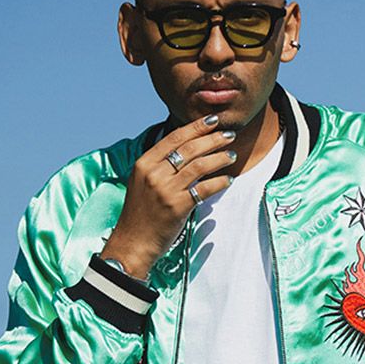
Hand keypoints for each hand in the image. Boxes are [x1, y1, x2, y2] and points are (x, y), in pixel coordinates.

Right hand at [101, 115, 237, 278]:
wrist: (133, 243)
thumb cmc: (140, 214)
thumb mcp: (141, 182)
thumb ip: (158, 165)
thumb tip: (183, 148)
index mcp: (144, 163)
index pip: (174, 138)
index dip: (196, 127)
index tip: (212, 121)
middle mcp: (154, 173)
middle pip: (189, 148)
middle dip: (213, 139)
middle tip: (229, 134)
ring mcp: (166, 190)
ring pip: (199, 166)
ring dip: (219, 158)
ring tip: (231, 155)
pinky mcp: (177, 207)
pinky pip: (205, 189)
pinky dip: (220, 182)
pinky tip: (229, 179)